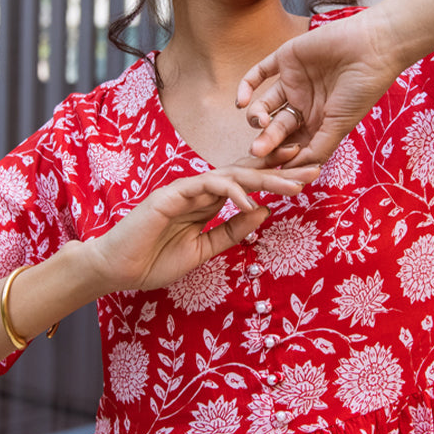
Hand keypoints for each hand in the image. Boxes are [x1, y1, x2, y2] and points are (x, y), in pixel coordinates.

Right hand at [81, 161, 319, 293]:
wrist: (117, 269)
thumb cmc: (155, 260)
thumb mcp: (205, 250)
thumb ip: (232, 231)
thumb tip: (263, 211)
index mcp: (208, 201)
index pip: (248, 183)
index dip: (276, 175)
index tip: (306, 173)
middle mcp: (200, 189)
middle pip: (247, 172)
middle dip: (282, 169)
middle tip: (315, 164)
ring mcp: (186, 188)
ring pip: (233, 174)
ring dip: (266, 178)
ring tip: (294, 184)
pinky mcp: (171, 194)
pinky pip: (207, 186)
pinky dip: (231, 192)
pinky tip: (252, 201)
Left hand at [236, 8, 405, 164]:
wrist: (373, 47)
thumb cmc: (362, 89)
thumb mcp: (339, 126)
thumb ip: (317, 150)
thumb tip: (294, 174)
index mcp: (318, 122)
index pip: (292, 144)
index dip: (281, 156)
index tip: (272, 168)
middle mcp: (304, 104)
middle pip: (277, 128)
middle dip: (267, 140)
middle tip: (258, 150)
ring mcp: (294, 81)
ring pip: (265, 104)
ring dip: (257, 116)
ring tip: (260, 121)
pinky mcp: (286, 58)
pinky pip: (258, 74)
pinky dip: (246, 87)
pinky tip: (241, 103)